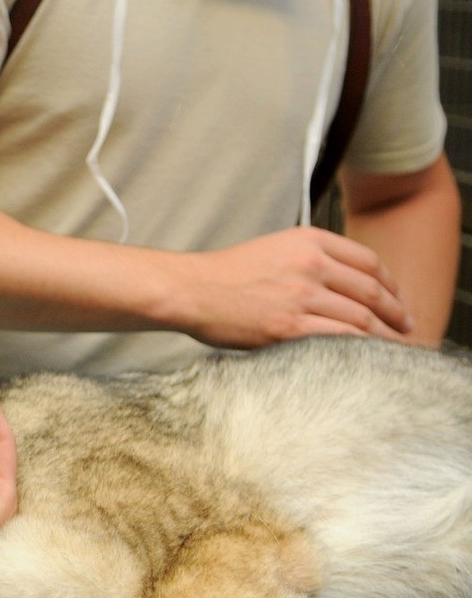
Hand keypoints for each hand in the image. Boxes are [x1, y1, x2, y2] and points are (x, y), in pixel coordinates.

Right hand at [175, 226, 413, 347]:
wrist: (191, 290)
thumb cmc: (226, 275)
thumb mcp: (273, 248)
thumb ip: (309, 258)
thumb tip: (341, 283)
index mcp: (309, 241)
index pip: (368, 261)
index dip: (391, 283)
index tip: (397, 299)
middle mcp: (311, 264)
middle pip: (372, 290)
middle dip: (397, 312)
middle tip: (407, 326)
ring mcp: (302, 296)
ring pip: (362, 317)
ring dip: (385, 335)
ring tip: (395, 347)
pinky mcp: (290, 327)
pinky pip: (341, 338)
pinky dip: (362, 349)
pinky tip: (369, 356)